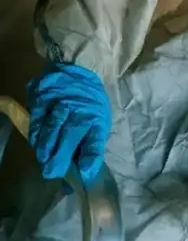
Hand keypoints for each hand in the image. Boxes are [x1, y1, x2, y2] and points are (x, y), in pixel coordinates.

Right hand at [27, 62, 111, 183]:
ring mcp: (61, 101)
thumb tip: (87, 172)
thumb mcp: (98, 120)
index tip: (86, 172)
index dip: (91, 155)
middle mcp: (81, 107)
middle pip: (71, 133)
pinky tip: (37, 142)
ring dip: (46, 146)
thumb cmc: (89, 102)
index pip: (96, 137)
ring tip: (44, 158)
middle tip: (52, 172)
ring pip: (52, 126)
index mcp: (97, 115)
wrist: (77, 67)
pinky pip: (37, 118)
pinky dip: (36, 133)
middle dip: (60, 156)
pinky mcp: (44, 96)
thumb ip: (92, 146)